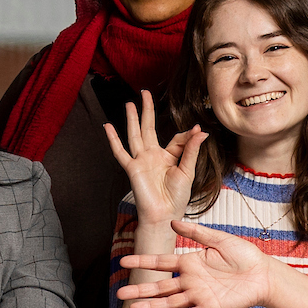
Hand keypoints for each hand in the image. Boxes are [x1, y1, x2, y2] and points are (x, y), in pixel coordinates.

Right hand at [101, 90, 203, 227]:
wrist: (164, 214)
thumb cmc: (177, 197)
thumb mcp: (188, 170)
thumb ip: (191, 149)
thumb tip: (200, 130)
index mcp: (168, 157)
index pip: (174, 138)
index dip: (186, 134)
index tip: (196, 131)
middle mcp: (152, 156)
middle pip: (148, 128)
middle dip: (146, 110)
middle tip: (145, 92)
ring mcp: (141, 161)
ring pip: (135, 135)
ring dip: (132, 119)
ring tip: (129, 104)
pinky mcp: (132, 168)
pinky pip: (120, 151)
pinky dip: (113, 139)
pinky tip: (108, 127)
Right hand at [116, 219, 275, 307]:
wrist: (264, 275)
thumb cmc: (245, 255)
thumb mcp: (220, 239)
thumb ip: (196, 232)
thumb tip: (173, 222)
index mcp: (190, 262)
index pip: (161, 263)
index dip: (143, 262)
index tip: (123, 262)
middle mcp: (190, 280)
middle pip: (160, 286)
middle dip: (140, 290)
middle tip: (120, 293)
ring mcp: (198, 295)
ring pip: (169, 302)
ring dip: (151, 307)